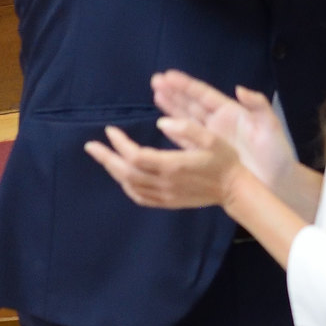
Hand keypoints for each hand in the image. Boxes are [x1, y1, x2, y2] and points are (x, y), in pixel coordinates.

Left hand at [85, 115, 242, 211]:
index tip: (110, 130)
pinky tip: (122, 177)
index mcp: (173, 165)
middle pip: (126, 172)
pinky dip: (126, 186)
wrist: (234, 189)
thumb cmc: (224, 159)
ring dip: (114, 171)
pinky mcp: (167, 202)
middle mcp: (164, 182)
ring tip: (104, 157)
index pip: (136, 155)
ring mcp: (165, 195)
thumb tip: (160, 123)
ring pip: (130, 185)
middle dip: (106, 158)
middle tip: (91, 146)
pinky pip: (140, 197)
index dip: (120, 143)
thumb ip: (187, 128)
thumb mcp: (212, 137)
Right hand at [153, 72, 296, 192]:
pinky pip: (187, 141)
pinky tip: (163, 125)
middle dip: (174, 92)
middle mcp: (218, 123)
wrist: (277, 183)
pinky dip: (175, 133)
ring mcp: (211, 139)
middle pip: (191, 104)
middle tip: (155, 80)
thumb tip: (240, 89)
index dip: (186, 85)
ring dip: (171, 107)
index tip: (169, 75)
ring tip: (156, 94)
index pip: (204, 95)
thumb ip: (258, 105)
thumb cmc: (276, 153)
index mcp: (232, 112)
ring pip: (186, 119)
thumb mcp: (271, 126)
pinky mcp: (208, 156)